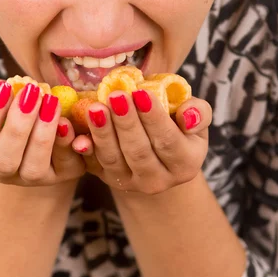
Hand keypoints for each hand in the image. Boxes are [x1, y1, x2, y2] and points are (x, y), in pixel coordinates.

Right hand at [0, 79, 84, 185]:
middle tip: (31, 93)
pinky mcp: (62, 173)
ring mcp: (32, 176)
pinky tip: (67, 121)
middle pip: (4, 162)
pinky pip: (65, 166)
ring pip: (33, 169)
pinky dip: (66, 144)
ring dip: (42, 135)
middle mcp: (2, 170)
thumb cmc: (6, 103)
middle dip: (18, 126)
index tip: (4, 87)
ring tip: (51, 102)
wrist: (40, 113)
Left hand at [71, 89, 210, 194]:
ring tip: (95, 108)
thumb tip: (189, 116)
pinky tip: (78, 136)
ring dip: (103, 133)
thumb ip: (199, 113)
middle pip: (139, 152)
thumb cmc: (179, 126)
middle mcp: (159, 180)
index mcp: (185, 164)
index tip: (141, 93)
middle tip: (116, 96)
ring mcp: (131, 183)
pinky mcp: (108, 179)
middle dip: (126, 122)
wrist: (159, 154)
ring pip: (114, 159)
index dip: (154, 118)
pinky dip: (86, 150)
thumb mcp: (196, 119)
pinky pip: (94, 165)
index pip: (168, 141)